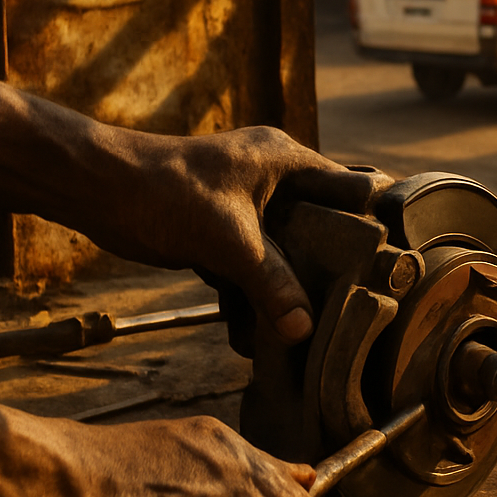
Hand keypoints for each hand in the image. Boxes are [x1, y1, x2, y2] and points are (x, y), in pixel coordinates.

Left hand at [84, 127, 385, 343]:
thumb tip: (302, 329)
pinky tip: (260, 335)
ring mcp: (248, 209)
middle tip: (359, 304)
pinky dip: (256, 297)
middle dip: (335, 267)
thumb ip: (271, 282)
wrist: (95, 189)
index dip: (378, 219)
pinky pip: (254, 268)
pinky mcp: (223, 234)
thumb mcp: (228, 239)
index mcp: (286, 162)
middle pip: (323, 226)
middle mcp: (273, 181)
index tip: (401, 258)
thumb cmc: (161, 189)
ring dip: (292, 289)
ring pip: (288, 252)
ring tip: (311, 329)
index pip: (353, 187)